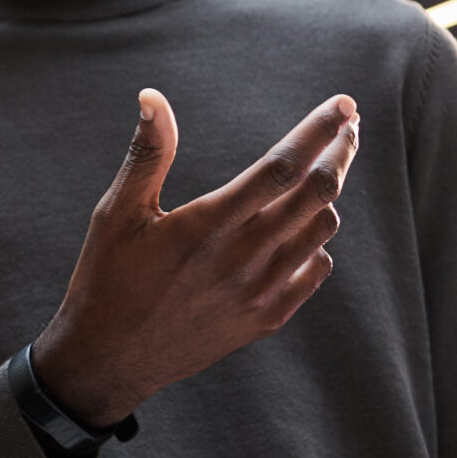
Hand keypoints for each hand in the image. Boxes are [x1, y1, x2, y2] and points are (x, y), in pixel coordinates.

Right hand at [31, 89, 358, 428]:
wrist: (109, 360)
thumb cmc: (107, 280)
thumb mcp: (116, 214)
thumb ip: (147, 154)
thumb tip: (152, 97)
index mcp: (206, 226)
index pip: (282, 166)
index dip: (318, 130)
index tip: (342, 104)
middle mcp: (242, 259)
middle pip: (317, 193)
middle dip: (341, 151)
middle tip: (349, 127)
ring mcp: (260, 292)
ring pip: (323, 229)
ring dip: (327, 194)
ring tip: (319, 173)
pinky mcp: (266, 319)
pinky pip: (315, 269)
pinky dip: (317, 242)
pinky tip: (300, 229)